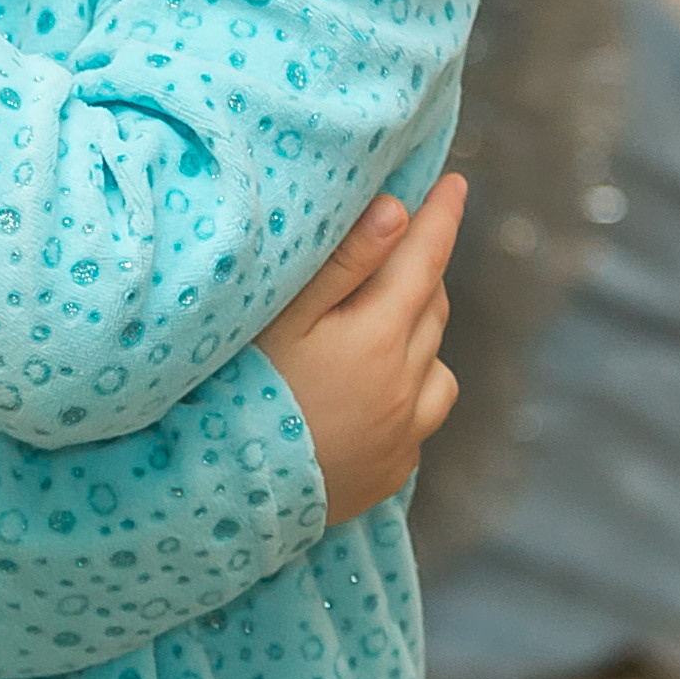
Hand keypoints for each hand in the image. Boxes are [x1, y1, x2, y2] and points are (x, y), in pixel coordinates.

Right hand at [257, 172, 465, 529]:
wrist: (224, 495)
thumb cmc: (240, 391)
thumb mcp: (281, 317)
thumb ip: (343, 263)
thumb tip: (396, 211)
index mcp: (380, 337)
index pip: (426, 260)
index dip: (442, 217)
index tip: (455, 183)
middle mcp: (406, 387)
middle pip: (432, 308)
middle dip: (421, 272)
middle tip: (395, 248)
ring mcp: (402, 435)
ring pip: (436, 366)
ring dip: (420, 336)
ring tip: (380, 326)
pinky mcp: (391, 472)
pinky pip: (419, 417)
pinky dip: (407, 393)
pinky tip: (367, 393)